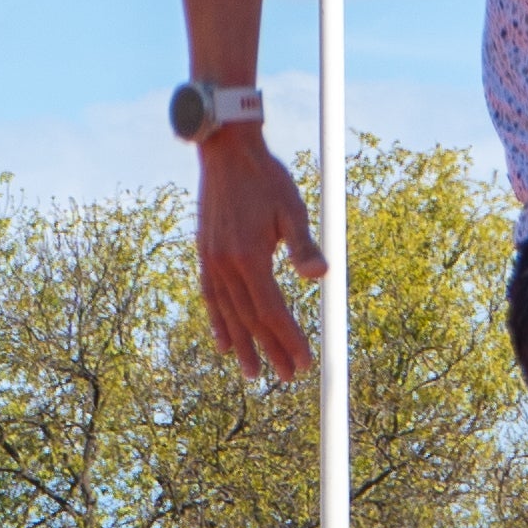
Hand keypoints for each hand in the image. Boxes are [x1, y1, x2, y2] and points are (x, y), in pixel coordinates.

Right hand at [195, 125, 324, 380]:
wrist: (226, 152)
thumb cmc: (266, 178)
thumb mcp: (292, 208)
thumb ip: (303, 245)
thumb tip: (322, 276)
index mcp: (249, 257)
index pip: (273, 310)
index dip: (289, 339)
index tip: (306, 361)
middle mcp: (226, 265)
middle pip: (251, 319)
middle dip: (271, 349)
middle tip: (288, 375)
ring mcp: (211, 261)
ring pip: (228, 314)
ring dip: (242, 345)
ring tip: (254, 373)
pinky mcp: (205, 254)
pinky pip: (210, 298)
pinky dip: (218, 323)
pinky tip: (223, 343)